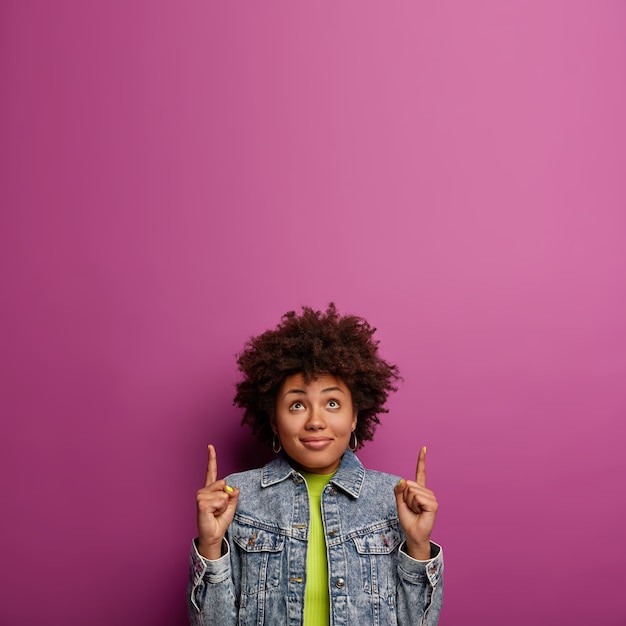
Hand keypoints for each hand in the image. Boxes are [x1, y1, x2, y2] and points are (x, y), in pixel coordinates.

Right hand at [196, 444, 239, 559]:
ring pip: (223, 493)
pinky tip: (212, 514)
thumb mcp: (231, 506)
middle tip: (219, 509)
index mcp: (211, 489)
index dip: (211, 458)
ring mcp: (201, 496)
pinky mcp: (201, 503)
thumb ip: (233, 495)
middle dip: (227, 497)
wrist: (214, 535)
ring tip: (215, 512)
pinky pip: (219, 500)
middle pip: (223, 483)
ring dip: (223, 504)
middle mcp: (204, 490)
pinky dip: (220, 508)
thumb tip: (233, 488)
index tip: (210, 446)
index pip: (211, 471)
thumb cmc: (220, 521)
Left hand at [394, 446, 438, 559]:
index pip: (420, 472)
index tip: (423, 448)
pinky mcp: (433, 504)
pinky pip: (417, 498)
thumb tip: (402, 480)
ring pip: (412, 491)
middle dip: (405, 497)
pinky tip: (420, 512)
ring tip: (415, 511)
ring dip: (409, 502)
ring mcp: (431, 497)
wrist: (413, 534)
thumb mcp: (399, 502)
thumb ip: (399, 490)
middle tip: (411, 508)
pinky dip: (414, 505)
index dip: (421, 460)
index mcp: (419, 490)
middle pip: (409, 484)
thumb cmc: (408, 520)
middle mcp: (427, 492)